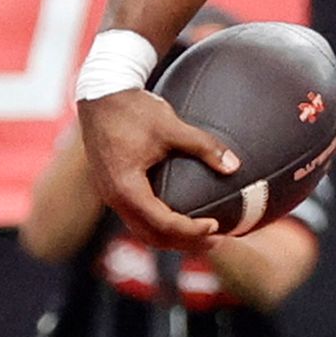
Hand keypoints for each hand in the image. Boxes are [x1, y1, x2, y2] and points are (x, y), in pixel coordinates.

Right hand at [76, 86, 237, 245]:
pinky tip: (180, 219)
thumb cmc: (133, 109)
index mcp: (126, 187)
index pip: (162, 223)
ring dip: (172, 237)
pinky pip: (136, 218)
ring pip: (141, 231)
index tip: (215, 226)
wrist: (100, 94)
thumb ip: (203, 146)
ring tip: (203, 235)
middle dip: (185, 242)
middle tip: (217, 239)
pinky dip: (158, 225)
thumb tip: (235, 166)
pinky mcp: (112, 189)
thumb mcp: (171, 126)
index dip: (190, 230)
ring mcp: (110, 195)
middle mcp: (115, 198)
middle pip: (151, 235)